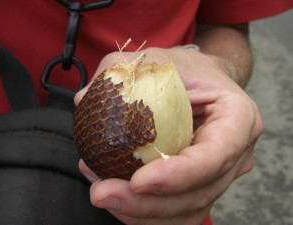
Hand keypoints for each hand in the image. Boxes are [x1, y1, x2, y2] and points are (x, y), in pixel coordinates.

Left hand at [75, 47, 262, 224]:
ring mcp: (220, 174)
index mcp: (236, 119)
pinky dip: (144, 211)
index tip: (137, 180)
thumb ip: (121, 74)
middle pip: (198, 193)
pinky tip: (116, 192)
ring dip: (141, 211)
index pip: (215, 155)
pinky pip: (176, 211)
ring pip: (186, 211)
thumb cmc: (186, 71)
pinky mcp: (201, 185)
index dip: (179, 174)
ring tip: (101, 190)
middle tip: (102, 192)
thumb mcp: (157, 60)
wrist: (203, 84)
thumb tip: (83, 100)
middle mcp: (235, 153)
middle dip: (148, 203)